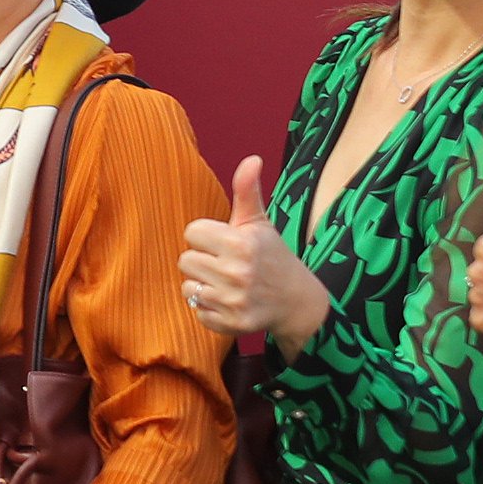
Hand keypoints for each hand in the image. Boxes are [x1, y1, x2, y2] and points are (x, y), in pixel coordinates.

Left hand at [178, 157, 329, 344]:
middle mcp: (237, 273)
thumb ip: (247, 191)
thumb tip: (251, 158)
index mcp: (241, 243)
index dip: (205, 237)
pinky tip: (229, 302)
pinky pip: (197, 311)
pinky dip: (209, 309)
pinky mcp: (231, 325)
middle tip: (226, 264)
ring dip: (203, 285)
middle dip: (202, 261)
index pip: (192, 232)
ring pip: (187, 287)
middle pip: (185, 260)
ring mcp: (234, 301)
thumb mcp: (260, 223)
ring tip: (227, 283)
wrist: (297, 301)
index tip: (224, 243)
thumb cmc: (272, 256)